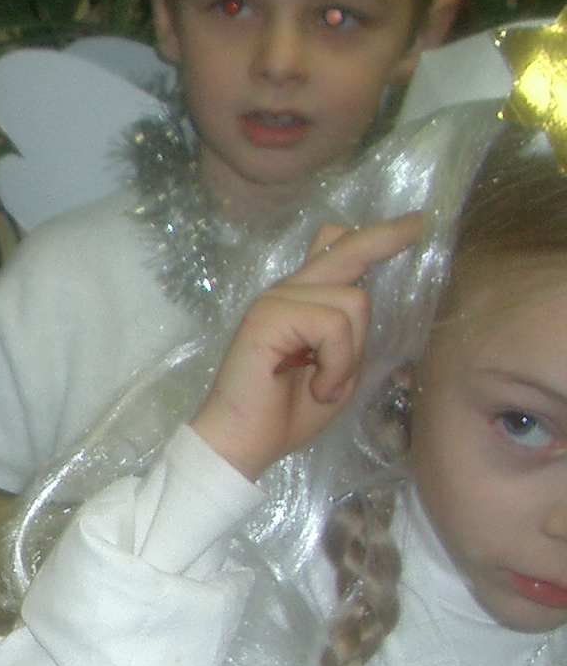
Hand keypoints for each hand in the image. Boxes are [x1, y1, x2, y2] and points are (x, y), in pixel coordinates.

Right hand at [190, 215, 422, 480]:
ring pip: (352, 300)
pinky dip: (337, 361)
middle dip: (386, 237)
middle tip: (422, 222)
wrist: (243, 443)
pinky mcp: (268, 316)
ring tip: (325, 383)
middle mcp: (287, 291)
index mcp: (301, 302)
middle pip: (345, 249)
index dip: (374, 237)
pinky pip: (333, 324)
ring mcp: (275, 300)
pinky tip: (317, 385)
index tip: (413, 224)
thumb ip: (348, 329)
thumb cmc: (286, 413)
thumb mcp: (338, 366)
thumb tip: (361, 293)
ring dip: (350, 352)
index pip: (335, 252)